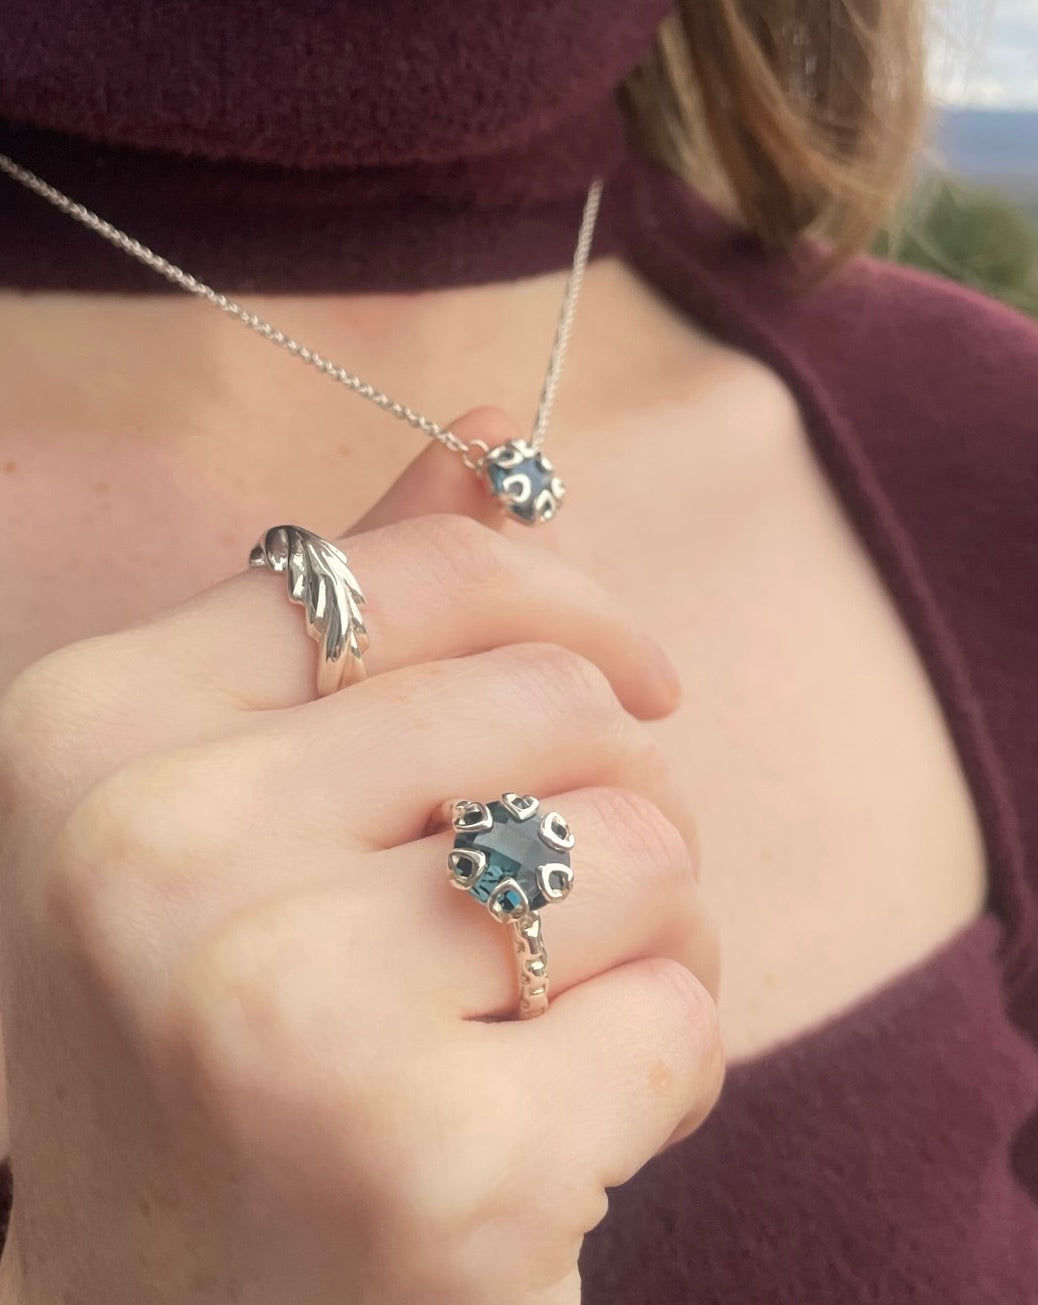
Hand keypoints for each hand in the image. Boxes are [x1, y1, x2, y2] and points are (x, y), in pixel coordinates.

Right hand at [0, 415, 722, 1304]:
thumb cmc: (227, 1057)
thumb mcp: (240, 819)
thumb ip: (356, 617)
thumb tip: (492, 439)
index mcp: (92, 736)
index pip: (419, 575)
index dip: (566, 597)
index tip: (642, 676)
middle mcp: (153, 855)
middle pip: (560, 706)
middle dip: (599, 807)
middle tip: (528, 928)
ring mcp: (283, 1012)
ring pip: (644, 848)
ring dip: (643, 941)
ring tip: (534, 1031)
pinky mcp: (432, 1166)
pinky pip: (681, 1017)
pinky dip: (663, 1069)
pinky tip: (558, 1143)